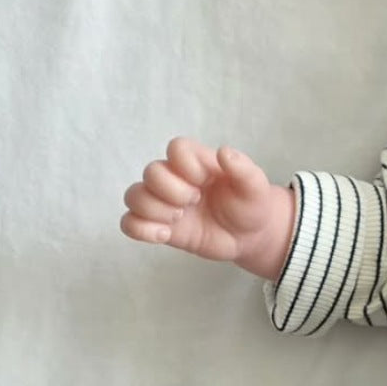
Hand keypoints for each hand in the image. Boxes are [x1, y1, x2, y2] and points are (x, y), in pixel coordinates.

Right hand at [120, 137, 295, 278]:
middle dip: (172, 191)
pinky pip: (130, 223)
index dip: (187, 166)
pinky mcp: (161, 227)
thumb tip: (224, 153)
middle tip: (195, 202)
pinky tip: (165, 235)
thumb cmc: (251, 205)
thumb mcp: (256, 186)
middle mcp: (175, 178)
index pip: (176, 148)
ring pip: (134, 196)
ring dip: (155, 209)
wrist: (250, 237)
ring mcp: (165, 203)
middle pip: (151, 172)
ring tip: (179, 219)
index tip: (206, 181)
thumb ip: (243, 169)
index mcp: (196, 161)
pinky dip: (140, 229)